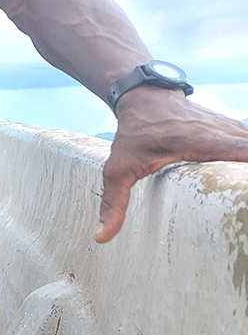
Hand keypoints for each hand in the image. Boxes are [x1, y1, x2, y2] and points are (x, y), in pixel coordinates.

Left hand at [97, 87, 247, 242]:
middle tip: (240, 203)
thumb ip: (114, 203)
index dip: (245, 175)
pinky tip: (239, 178)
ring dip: (245, 171)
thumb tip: (103, 237)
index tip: (243, 193)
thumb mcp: (117, 168)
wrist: (146, 98)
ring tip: (238, 194)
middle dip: (244, 180)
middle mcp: (223, 132)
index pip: (242, 153)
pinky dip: (247, 160)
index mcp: (202, 141)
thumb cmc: (133, 133)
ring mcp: (232, 128)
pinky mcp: (234, 130)